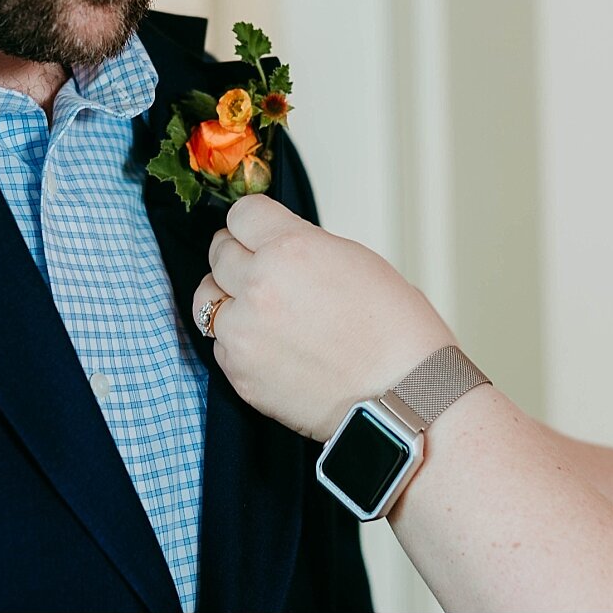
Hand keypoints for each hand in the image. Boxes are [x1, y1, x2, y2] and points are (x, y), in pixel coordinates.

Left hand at [194, 194, 455, 440]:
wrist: (405, 399)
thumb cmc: (396, 332)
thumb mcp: (353, 260)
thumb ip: (302, 247)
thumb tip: (274, 245)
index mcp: (291, 248)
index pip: (241, 214)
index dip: (252, 223)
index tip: (255, 232)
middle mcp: (259, 284)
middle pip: (220, 252)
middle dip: (238, 257)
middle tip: (259, 271)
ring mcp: (245, 331)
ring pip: (207, 299)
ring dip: (227, 299)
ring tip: (257, 310)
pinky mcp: (239, 372)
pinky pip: (220, 344)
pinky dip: (238, 343)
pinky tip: (271, 348)